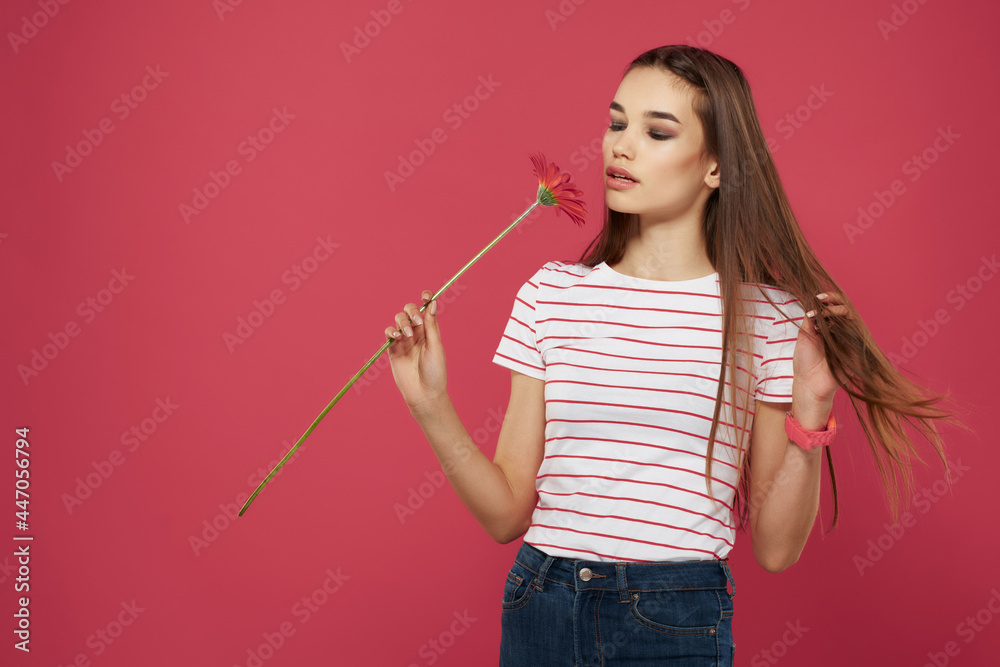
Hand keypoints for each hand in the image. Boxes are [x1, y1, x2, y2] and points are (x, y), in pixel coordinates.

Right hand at [385, 290, 446, 414]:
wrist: (424, 394)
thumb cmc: (434, 372)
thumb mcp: (435, 346)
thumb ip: (431, 326)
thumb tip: (432, 303)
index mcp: (430, 331)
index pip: (426, 310)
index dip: (425, 299)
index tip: (426, 295)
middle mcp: (417, 334)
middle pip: (410, 312)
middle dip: (412, 311)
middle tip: (416, 322)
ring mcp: (404, 341)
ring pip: (398, 320)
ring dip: (402, 323)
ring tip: (407, 335)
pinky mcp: (393, 349)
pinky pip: (389, 333)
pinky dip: (391, 330)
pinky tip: (397, 336)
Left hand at [793, 292, 848, 403]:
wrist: (809, 384)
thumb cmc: (805, 362)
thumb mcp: (804, 336)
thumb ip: (810, 320)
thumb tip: (813, 302)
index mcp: (827, 327)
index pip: (832, 307)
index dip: (828, 298)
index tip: (817, 296)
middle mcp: (839, 331)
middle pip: (844, 309)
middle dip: (834, 301)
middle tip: (821, 301)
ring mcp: (847, 339)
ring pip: (851, 317)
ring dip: (837, 310)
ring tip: (824, 313)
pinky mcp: (854, 349)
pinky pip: (855, 332)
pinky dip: (844, 325)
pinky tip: (832, 326)